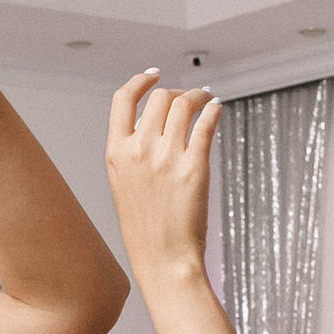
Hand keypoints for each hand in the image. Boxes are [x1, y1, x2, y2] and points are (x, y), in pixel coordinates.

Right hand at [104, 73, 219, 280]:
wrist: (162, 259)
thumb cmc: (145, 228)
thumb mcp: (125, 185)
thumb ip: (134, 153)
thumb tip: (155, 124)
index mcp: (116, 153)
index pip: (123, 100)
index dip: (139, 81)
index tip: (154, 74)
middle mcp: (140, 150)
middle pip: (159, 98)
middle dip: (176, 92)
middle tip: (189, 97)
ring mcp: (167, 157)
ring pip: (184, 104)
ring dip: (198, 96)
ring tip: (206, 100)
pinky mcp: (195, 166)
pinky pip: (206, 123)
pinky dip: (214, 110)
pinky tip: (217, 109)